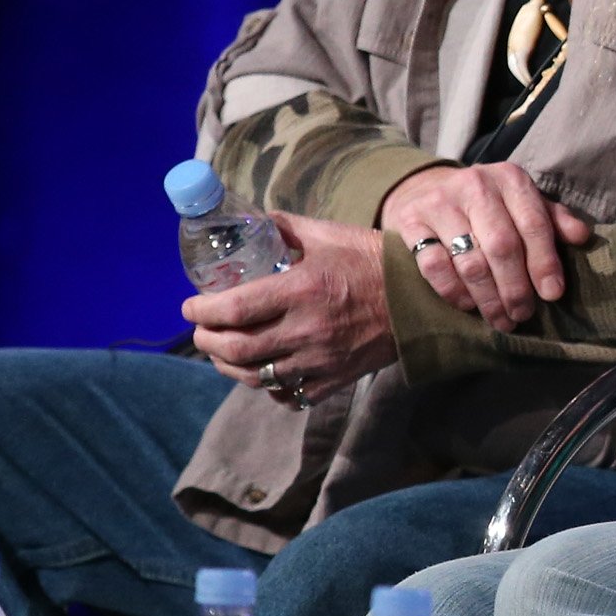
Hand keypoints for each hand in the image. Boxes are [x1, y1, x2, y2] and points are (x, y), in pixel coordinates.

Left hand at [183, 212, 397, 394]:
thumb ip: (286, 228)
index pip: (231, 310)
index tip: (190, 306)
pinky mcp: (336, 378)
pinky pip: (290, 394)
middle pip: (236, 349)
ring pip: (256, 376)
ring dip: (230, 366)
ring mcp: (322, 359)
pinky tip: (266, 373)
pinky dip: (270, 388)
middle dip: (207, 340)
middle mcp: (307, 329)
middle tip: (202, 330)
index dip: (200, 312)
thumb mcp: (330, 235)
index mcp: (301, 290)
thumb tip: (252, 221)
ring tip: (224, 353)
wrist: (425, 299)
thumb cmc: (376, 262)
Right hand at [380, 161, 593, 328]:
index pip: (534, 224)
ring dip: (488, 298)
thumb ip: (554, 220)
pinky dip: (454, 292)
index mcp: (511, 179)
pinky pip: (434, 266)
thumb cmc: (492, 206)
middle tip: (523, 314)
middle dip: (516, 288)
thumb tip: (583, 237)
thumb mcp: (525, 204)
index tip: (552, 295)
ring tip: (501, 319)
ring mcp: (439, 202)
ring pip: (469, 261)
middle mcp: (475, 185)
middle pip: (502, 246)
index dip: (545, 263)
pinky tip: (468, 305)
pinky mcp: (410, 221)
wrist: (428, 190)